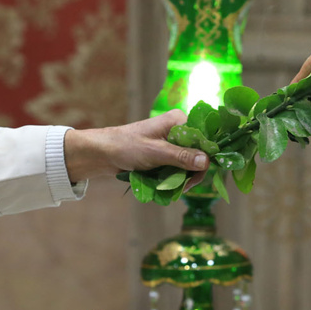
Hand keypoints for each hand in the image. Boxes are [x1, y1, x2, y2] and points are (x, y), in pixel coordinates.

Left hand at [63, 110, 208, 183]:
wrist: (103, 153)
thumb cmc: (126, 146)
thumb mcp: (156, 152)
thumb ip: (182, 157)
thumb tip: (207, 161)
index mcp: (179, 121)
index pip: (204, 140)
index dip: (205, 159)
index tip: (194, 178)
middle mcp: (178, 129)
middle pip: (198, 154)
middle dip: (191, 173)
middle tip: (181, 188)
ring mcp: (172, 142)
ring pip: (188, 164)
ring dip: (181, 178)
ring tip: (170, 188)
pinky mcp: (165, 154)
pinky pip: (178, 167)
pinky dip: (174, 178)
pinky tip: (166, 185)